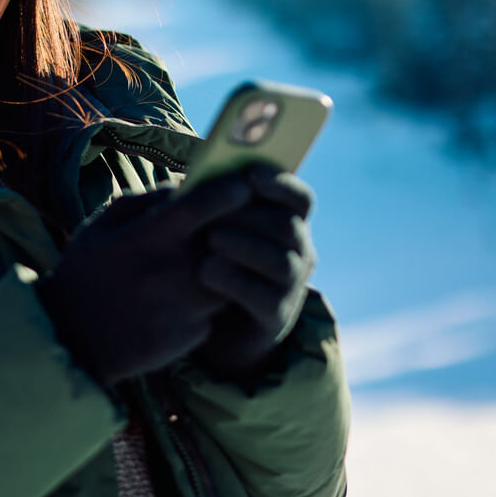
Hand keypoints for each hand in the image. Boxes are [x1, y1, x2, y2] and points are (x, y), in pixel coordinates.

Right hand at [35, 173, 252, 387]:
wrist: (73, 341)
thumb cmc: (85, 275)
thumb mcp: (100, 227)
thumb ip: (143, 201)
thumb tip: (185, 188)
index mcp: (150, 237)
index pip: (206, 203)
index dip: (229, 190)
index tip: (240, 185)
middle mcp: (176, 270)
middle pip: (229, 239)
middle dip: (234, 228)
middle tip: (225, 225)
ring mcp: (189, 305)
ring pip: (228, 276)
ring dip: (220, 267)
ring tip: (188, 269)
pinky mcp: (195, 334)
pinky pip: (213, 309)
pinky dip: (203, 301)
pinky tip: (174, 302)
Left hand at [193, 166, 316, 378]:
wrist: (215, 322)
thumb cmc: (212, 259)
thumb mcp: (214, 228)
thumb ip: (215, 205)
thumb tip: (195, 183)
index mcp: (288, 224)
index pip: (300, 199)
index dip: (280, 183)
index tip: (249, 174)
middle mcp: (299, 253)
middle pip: (287, 226)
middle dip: (250, 216)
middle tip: (216, 211)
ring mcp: (292, 287)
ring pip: (280, 261)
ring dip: (244, 245)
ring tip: (211, 238)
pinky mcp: (277, 317)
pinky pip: (263, 297)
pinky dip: (233, 279)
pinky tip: (206, 269)